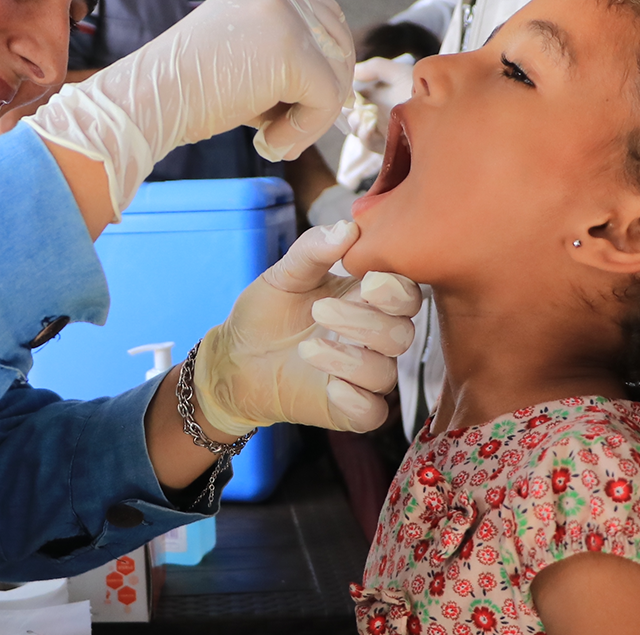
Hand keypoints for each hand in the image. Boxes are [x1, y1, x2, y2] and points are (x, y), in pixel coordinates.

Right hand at [25, 0, 352, 216]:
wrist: (142, 102)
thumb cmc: (179, 93)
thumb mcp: (237, 58)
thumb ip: (279, 58)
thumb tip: (332, 85)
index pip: (323, 19)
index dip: (322, 67)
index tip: (294, 108)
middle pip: (338, 42)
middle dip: (323, 93)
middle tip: (286, 131)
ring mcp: (283, 16)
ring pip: (336, 73)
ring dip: (312, 117)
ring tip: (272, 139)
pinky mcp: (290, 52)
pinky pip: (327, 98)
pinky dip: (305, 130)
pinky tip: (267, 143)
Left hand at [193, 221, 421, 433]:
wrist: (234, 359)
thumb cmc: (266, 313)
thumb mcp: (284, 275)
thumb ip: (314, 250)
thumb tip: (348, 227)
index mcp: (366, 301)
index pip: (405, 294)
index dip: (396, 289)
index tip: (367, 282)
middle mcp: (373, 338)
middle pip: (401, 333)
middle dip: (365, 322)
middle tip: (320, 311)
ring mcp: (363, 375)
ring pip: (385, 374)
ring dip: (350, 360)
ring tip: (306, 347)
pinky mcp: (349, 409)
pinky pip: (373, 413)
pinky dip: (358, 401)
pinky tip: (331, 388)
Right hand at [349, 55, 415, 153]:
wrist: (441, 102)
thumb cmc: (422, 86)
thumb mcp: (396, 72)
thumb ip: (375, 68)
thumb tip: (353, 71)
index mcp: (377, 99)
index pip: (353, 101)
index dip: (346, 98)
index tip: (346, 92)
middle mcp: (378, 116)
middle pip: (352, 118)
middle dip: (348, 113)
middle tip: (351, 107)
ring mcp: (383, 131)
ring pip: (358, 131)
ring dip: (355, 124)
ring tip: (361, 115)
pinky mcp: (389, 144)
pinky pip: (370, 143)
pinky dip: (365, 134)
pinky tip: (369, 125)